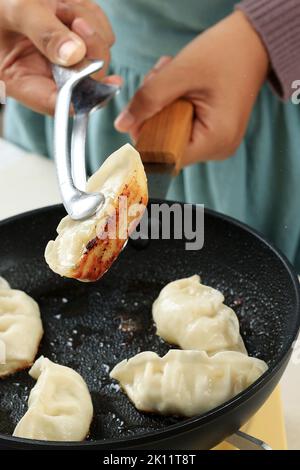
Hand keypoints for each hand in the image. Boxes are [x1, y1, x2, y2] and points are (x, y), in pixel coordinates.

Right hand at [0, 0, 118, 114]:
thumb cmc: (0, 2)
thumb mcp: (15, 11)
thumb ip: (44, 33)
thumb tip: (75, 55)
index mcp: (20, 79)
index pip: (57, 103)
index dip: (83, 99)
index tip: (106, 86)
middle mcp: (44, 73)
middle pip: (86, 81)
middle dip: (89, 51)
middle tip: (76, 22)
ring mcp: (63, 58)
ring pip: (99, 56)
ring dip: (89, 28)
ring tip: (60, 8)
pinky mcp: (77, 41)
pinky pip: (102, 35)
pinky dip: (92, 18)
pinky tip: (68, 6)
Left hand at [115, 11, 268, 165]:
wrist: (251, 44)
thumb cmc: (224, 53)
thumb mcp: (180, 73)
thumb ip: (148, 99)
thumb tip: (121, 124)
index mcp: (215, 141)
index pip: (165, 156)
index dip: (146, 135)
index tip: (140, 109)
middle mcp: (217, 149)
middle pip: (166, 144)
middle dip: (154, 114)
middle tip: (158, 79)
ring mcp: (215, 143)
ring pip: (170, 133)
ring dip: (161, 105)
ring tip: (170, 75)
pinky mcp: (212, 133)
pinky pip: (180, 126)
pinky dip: (172, 105)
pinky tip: (178, 84)